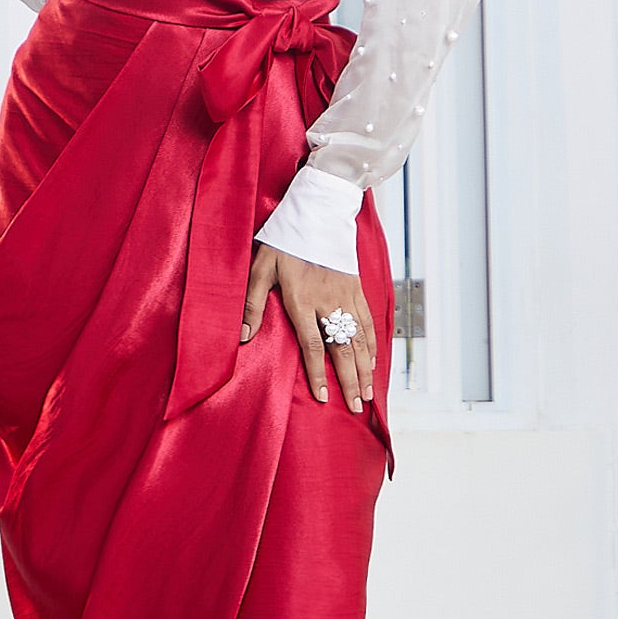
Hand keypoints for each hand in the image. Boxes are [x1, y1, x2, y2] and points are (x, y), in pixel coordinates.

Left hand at [240, 244, 376, 412]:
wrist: (318, 211)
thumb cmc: (284, 240)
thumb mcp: (260, 267)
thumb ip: (252, 302)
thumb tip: (243, 336)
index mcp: (302, 300)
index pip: (313, 345)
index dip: (319, 373)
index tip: (323, 397)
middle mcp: (328, 302)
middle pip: (342, 349)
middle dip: (350, 381)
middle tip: (355, 407)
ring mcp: (346, 296)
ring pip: (359, 339)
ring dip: (364, 369)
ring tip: (368, 393)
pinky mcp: (357, 288)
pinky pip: (368, 321)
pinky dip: (372, 344)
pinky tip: (373, 361)